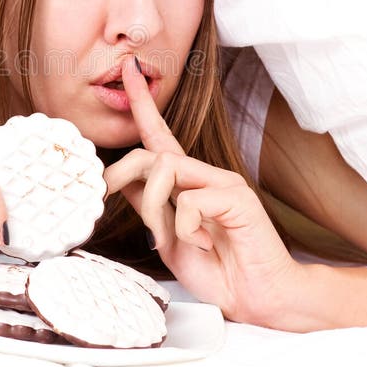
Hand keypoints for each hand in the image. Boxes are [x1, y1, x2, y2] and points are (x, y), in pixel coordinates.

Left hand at [102, 56, 299, 325]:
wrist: (259, 298)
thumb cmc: (218, 270)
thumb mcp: (169, 238)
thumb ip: (150, 208)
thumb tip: (123, 183)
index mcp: (188, 183)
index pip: (159, 135)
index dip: (142, 102)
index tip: (128, 68)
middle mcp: (205, 175)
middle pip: (151, 154)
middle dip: (121, 175)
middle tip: (107, 199)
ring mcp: (223, 183)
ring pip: (167, 171)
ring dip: (157, 211)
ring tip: (171, 239)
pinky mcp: (237, 197)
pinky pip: (189, 201)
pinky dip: (185, 229)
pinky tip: (205, 243)